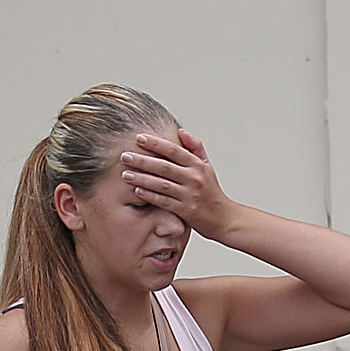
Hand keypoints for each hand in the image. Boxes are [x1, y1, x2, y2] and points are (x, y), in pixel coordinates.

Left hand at [120, 129, 239, 237]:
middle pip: (164, 166)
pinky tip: (137, 190)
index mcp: (198, 165)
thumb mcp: (207, 167)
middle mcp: (194, 178)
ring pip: (162, 184)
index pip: (174, 150)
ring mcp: (190, 195)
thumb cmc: (212, 192)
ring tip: (126, 173)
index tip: (138, 138)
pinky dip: (150, 195)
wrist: (224, 218)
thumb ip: (195, 148)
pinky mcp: (186, 211)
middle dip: (143, 160)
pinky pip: (164, 201)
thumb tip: (181, 132)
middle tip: (125, 156)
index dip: (155, 143)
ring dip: (142, 178)